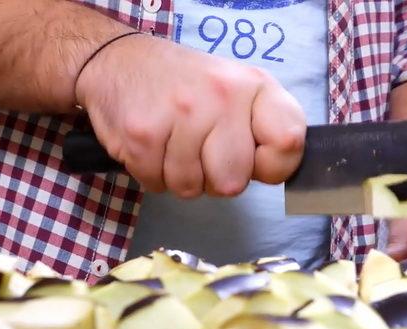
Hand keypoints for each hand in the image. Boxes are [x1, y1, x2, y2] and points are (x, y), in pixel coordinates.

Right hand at [74, 34, 305, 197]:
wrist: (117, 61)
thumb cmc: (184, 85)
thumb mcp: (236, 91)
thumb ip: (263, 128)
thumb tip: (278, 170)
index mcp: (253, 86)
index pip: (289, 143)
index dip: (271, 166)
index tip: (252, 158)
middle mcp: (222, 96)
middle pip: (234, 182)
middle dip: (215, 178)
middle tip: (200, 150)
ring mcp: (182, 114)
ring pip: (192, 189)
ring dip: (180, 176)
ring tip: (173, 143)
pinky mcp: (144, 134)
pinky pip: (158, 184)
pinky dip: (152, 173)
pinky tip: (153, 145)